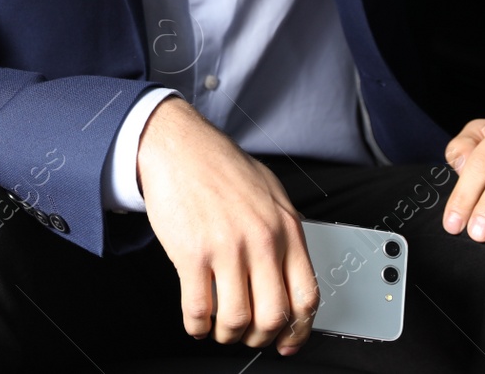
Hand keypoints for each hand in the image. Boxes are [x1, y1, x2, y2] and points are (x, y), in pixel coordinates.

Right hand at [136, 97, 319, 354]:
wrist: (178, 145)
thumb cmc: (219, 164)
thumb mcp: (270, 191)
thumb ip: (285, 229)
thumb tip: (292, 268)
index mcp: (285, 228)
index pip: (306, 296)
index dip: (298, 329)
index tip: (287, 340)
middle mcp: (261, 241)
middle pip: (273, 316)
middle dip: (260, 337)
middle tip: (248, 335)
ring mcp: (227, 249)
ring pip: (237, 319)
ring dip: (227, 334)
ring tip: (219, 328)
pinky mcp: (192, 254)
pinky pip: (198, 309)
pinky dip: (196, 325)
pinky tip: (195, 320)